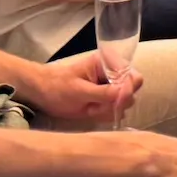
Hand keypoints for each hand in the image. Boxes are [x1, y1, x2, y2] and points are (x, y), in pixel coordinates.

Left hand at [14, 50, 141, 123]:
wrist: (42, 92)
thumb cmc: (58, 87)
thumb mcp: (79, 91)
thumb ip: (104, 93)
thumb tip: (126, 95)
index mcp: (110, 63)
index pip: (134, 78)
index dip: (127, 92)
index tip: (115, 104)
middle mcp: (114, 73)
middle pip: (132, 92)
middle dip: (114, 103)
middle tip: (94, 106)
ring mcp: (111, 86)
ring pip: (124, 103)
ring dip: (108, 110)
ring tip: (89, 108)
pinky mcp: (106, 99)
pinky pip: (115, 110)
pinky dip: (104, 114)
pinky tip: (89, 111)